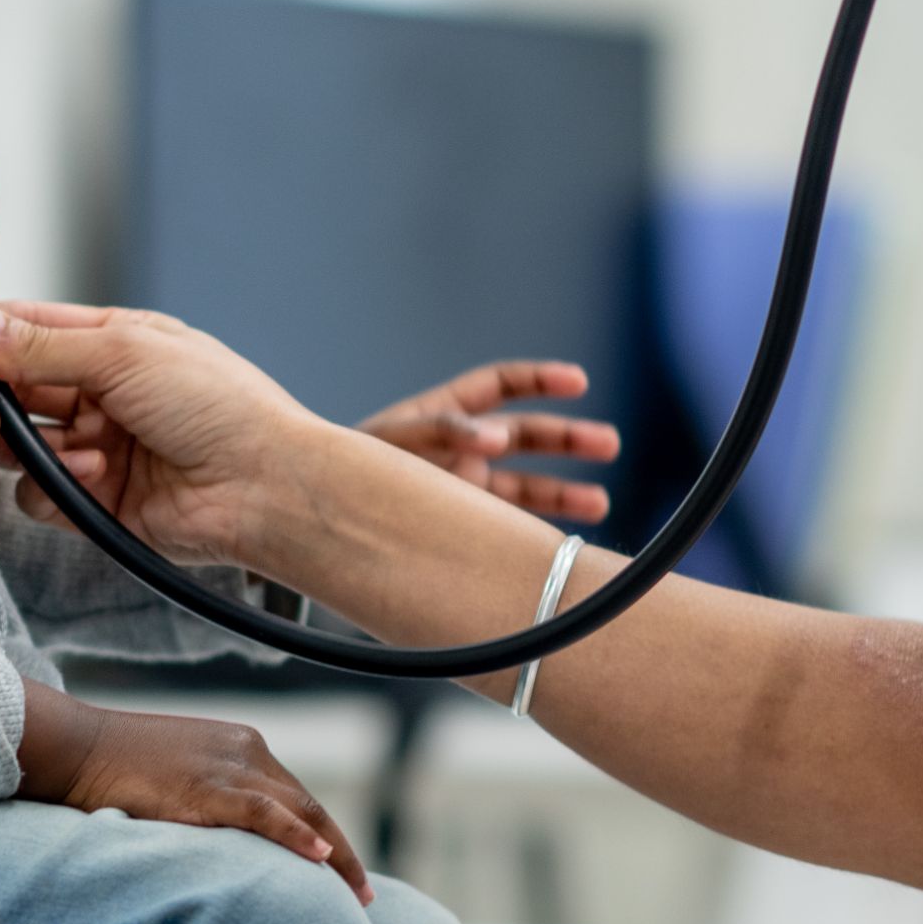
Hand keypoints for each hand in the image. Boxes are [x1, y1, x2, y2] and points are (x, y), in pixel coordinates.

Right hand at [0, 294, 324, 567]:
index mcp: (110, 343)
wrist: (265, 485)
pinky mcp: (95, 502)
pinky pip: (40, 494)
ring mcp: (95, 448)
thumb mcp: (123, 353)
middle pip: (8, 387)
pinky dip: (52, 484)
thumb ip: (38, 344)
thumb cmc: (221, 406)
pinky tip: (93, 473)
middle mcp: (99, 393)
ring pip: (14, 442)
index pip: (22, 329)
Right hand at [17, 685, 369, 902]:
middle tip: (362, 894)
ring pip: (299, 811)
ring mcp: (229, 767)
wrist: (78, 748)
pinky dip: (296, 835)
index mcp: (242, 747)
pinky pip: (265, 814)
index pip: (296, 797)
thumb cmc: (117, 770)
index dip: (324, 835)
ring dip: (333, 855)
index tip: (340, 870)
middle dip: (340, 851)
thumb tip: (228, 846)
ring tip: (355, 894)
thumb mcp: (179, 780)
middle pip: (309, 805)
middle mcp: (246, 751)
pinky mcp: (208, 787)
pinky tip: (319, 858)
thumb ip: (211, 802)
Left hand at [361, 363, 616, 523]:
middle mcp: (461, 449)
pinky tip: (562, 544)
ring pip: (526, 486)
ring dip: (563, 492)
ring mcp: (463, 489)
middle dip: (568, 438)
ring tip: (600, 501)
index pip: (501, 386)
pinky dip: (534, 533)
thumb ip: (442, 430)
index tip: (577, 381)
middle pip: (527, 436)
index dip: (540, 379)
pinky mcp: (460, 525)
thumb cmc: (345, 468)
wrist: (312, 523)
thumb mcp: (392, 439)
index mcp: (445, 414)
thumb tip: (497, 435)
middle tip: (609, 442)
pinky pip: (507, 526)